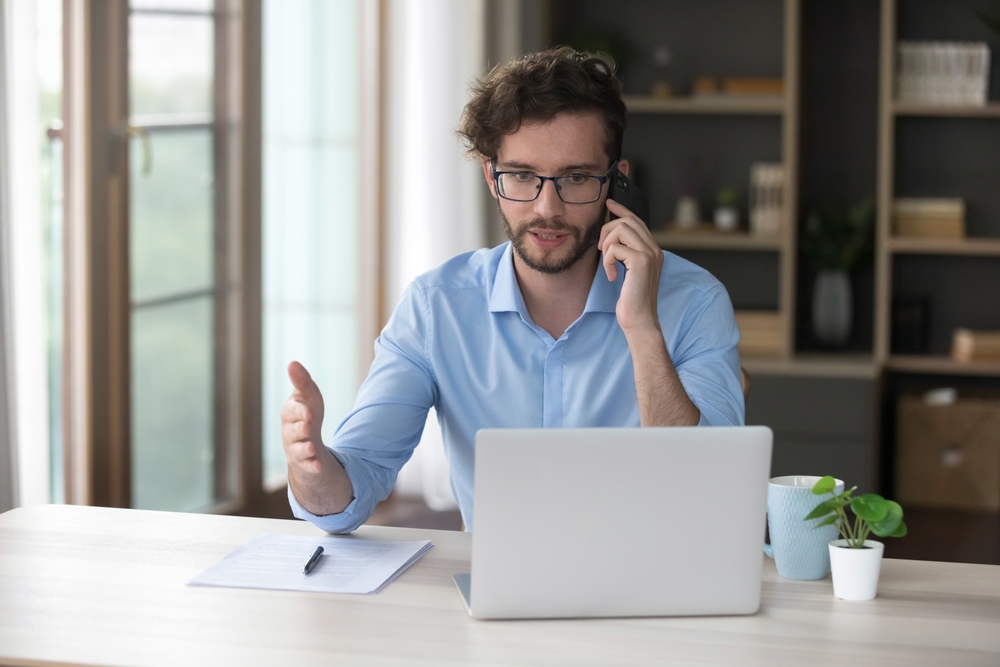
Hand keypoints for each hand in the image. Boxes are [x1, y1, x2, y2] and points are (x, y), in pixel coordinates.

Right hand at [281, 361, 327, 473]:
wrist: (307, 440)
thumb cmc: (307, 413)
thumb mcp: (308, 396)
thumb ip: (302, 381)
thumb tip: (292, 363)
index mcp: (290, 414)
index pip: (291, 412)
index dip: (299, 411)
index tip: (309, 411)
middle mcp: (290, 432)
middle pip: (292, 431)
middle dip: (300, 429)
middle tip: (308, 426)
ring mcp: (296, 448)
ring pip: (297, 449)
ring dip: (305, 448)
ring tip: (312, 448)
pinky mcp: (305, 462)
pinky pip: (306, 465)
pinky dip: (312, 465)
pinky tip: (318, 465)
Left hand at [599, 199, 663, 333]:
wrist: (640, 320)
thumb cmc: (632, 300)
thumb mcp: (628, 272)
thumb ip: (625, 254)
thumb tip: (610, 237)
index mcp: (652, 250)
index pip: (637, 221)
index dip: (622, 210)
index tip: (608, 204)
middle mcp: (654, 249)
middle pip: (628, 220)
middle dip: (607, 230)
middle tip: (600, 250)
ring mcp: (649, 254)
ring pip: (620, 229)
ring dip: (606, 245)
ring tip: (608, 264)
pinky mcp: (641, 261)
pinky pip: (615, 248)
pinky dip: (607, 261)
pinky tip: (611, 276)